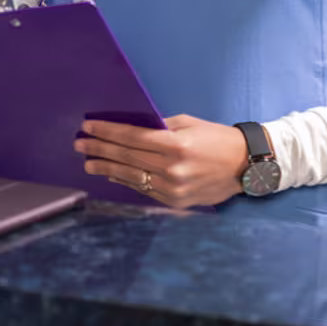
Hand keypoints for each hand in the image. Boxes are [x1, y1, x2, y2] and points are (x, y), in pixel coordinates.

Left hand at [74, 116, 250, 208]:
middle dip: (99, 149)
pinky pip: (144, 190)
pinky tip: (112, 175)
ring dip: (106, 168)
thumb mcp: (189, 124)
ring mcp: (173, 188)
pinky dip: (126, 181)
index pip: (131, 138)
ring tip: (88, 162)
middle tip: (80, 144)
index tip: (87, 127)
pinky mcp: (175, 201)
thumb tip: (129, 127)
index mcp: (176, 145)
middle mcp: (172, 168)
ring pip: (131, 176)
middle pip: (126, 157)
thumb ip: (159, 126)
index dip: (106, 132)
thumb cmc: (217, 138)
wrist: (247, 166)